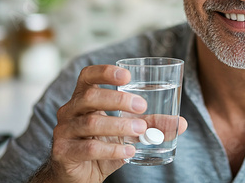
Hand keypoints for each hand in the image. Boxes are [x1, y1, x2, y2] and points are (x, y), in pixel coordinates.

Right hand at [36, 65, 186, 182]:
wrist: (79, 175)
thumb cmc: (102, 144)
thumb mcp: (127, 132)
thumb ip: (151, 124)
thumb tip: (181, 123)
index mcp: (84, 97)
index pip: (88, 76)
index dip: (105, 72)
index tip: (128, 76)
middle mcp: (70, 110)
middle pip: (91, 97)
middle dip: (119, 100)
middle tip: (143, 106)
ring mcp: (64, 131)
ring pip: (90, 123)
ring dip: (119, 126)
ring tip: (140, 130)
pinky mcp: (63, 151)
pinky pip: (88, 148)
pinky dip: (112, 150)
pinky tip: (129, 152)